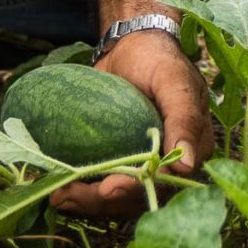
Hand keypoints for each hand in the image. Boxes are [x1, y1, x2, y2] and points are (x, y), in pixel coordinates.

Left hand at [52, 30, 211, 219]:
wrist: (132, 45)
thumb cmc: (157, 58)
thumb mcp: (173, 82)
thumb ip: (184, 120)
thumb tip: (186, 167)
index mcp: (190, 149)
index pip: (164, 180)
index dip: (135, 188)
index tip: (107, 189)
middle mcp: (169, 163)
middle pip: (137, 195)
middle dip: (101, 201)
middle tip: (66, 196)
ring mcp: (141, 163)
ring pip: (117, 197)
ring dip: (87, 201)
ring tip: (57, 196)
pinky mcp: (119, 160)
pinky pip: (103, 184)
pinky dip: (82, 190)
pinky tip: (60, 190)